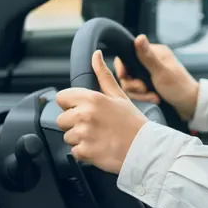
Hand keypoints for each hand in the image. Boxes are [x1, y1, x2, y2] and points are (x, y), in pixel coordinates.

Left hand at [55, 50, 148, 173]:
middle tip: (94, 126)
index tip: (82, 110)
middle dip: (74, 124)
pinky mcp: (84, 152)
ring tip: (98, 138)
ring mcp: (83, 134)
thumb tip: (96, 55)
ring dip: (79, 139)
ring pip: (67, 136)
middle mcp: (85, 115)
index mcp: (92, 99)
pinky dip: (84, 153)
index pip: (61, 98)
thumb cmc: (133, 123)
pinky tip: (99, 148)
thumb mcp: (119, 96)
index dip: (70, 105)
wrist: (145, 149)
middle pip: (61, 119)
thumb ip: (104, 75)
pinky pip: (74, 152)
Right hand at [115, 35, 199, 121]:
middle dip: (133, 84)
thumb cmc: (179, 87)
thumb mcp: (161, 72)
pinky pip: (139, 91)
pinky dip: (144, 96)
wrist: (191, 106)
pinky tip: (154, 98)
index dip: (123, 66)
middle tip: (144, 89)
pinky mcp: (151, 85)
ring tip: (152, 96)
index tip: (124, 76)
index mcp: (156, 52)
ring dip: (140, 93)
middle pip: (128, 71)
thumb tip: (139, 37)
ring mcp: (151, 73)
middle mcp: (152, 61)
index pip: (129, 54)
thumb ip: (148, 57)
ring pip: (132, 83)